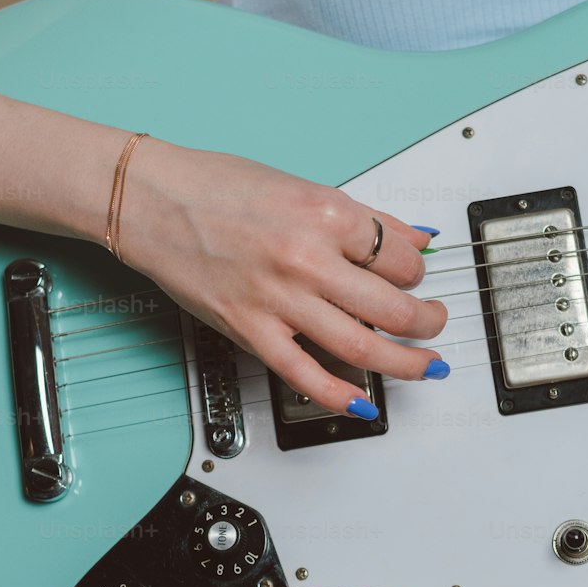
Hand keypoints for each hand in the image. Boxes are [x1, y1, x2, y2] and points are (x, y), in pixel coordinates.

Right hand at [119, 140, 448, 417]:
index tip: (416, 277)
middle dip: (427, 321)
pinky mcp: (249, 329)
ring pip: (362, 346)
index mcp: (326, 214)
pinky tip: (365, 400)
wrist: (153, 200)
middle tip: (434, 323)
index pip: (401, 258)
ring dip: (405, 362)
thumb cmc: (217, 186)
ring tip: (423, 364)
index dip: (417, 272)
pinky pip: (305, 374)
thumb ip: (365, 218)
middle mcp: (308, 258)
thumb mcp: (302, 186)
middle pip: (394, 306)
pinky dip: (341, 395)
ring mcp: (279, 299)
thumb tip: (416, 240)